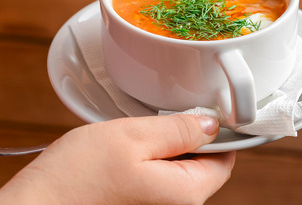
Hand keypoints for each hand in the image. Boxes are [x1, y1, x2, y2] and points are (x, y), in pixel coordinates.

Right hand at [0, 115, 234, 204]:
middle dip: (183, 138)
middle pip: (201, 166)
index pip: (224, 158)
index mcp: (186, 193)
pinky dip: (145, 162)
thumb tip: (211, 123)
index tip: (194, 108)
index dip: (214, 129)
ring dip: (161, 149)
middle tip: (150, 121)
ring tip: (130, 138)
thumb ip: (178, 129)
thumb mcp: (132, 136)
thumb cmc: (77, 175)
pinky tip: (121, 155)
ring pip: (176, 171)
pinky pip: (156, 181)